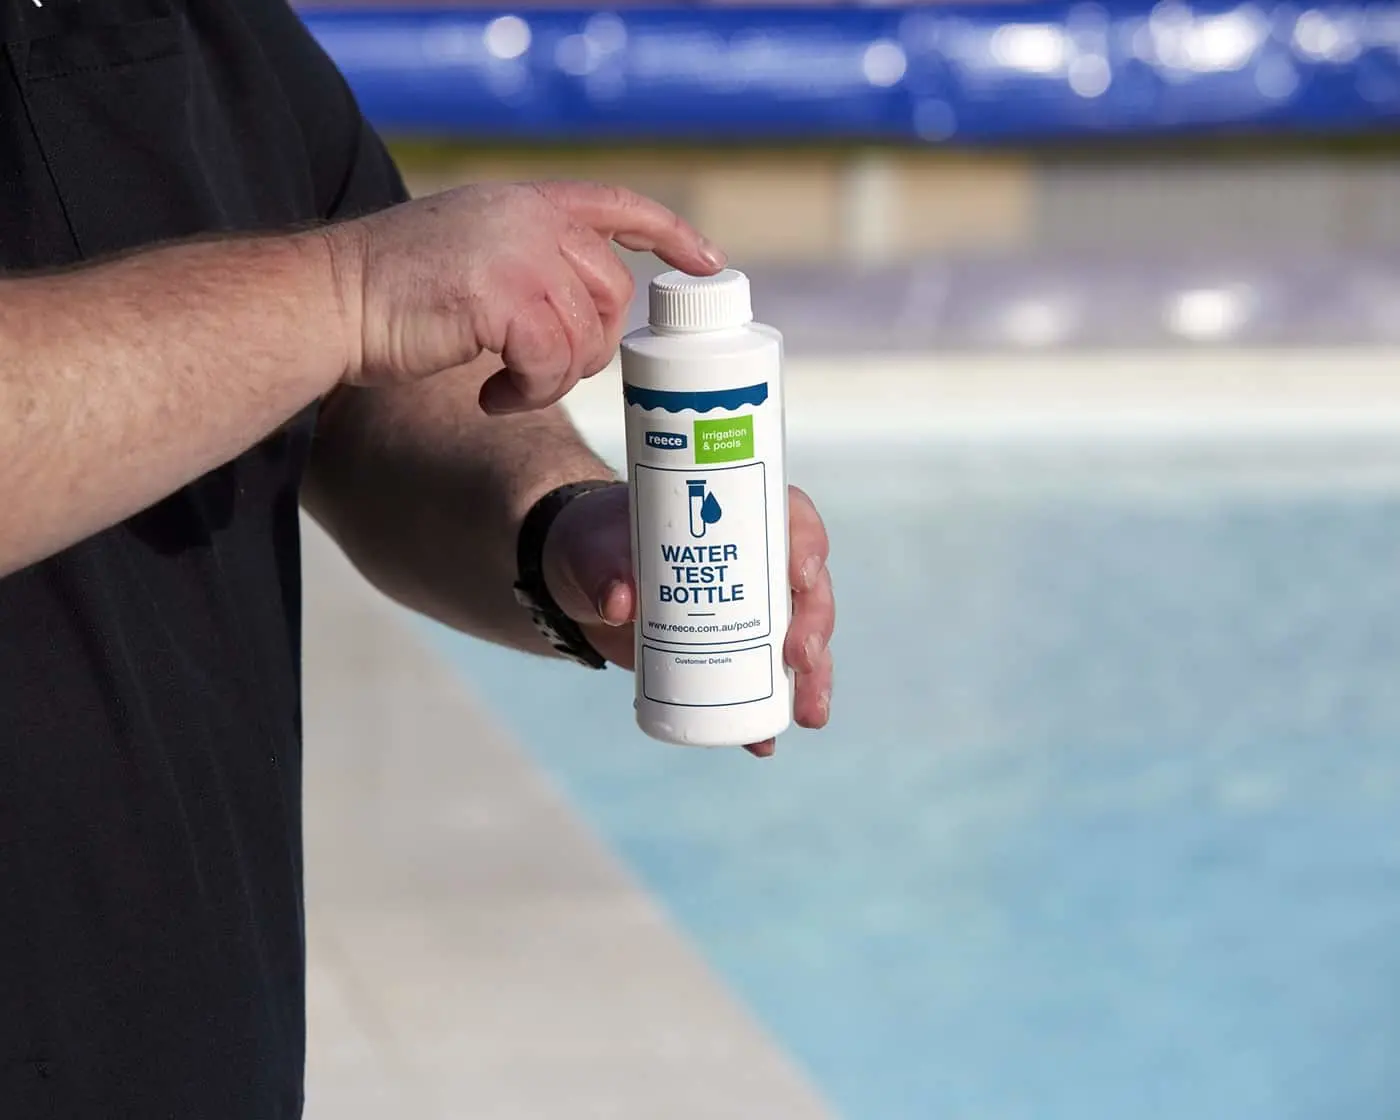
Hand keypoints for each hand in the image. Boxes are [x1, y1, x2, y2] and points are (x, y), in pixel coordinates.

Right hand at [325, 181, 724, 408]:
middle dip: (592, 344)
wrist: (329, 302)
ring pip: (585, 334)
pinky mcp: (504, 297)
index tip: (707, 261)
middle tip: (544, 370)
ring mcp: (519, 254)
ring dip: (552, 377)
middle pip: (611, 292)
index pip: (617, 204)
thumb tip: (584, 308)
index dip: (669, 232)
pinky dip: (529, 393)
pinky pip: (553, 362)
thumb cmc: (391, 293)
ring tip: (508, 386)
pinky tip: (493, 397)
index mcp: (524, 203)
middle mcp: (529, 218)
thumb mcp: (471, 249)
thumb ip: (529, 257)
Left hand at [542, 483, 833, 756]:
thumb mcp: (595, 550)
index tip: (800, 576)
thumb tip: (619, 604)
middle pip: (808, 592)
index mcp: (739, 519)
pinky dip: (765, 716)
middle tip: (798, 657)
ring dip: (812, 680)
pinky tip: (764, 742)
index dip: (809, 546)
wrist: (581, 582)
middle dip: (815, 627)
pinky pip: (761, 686)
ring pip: (799, 644)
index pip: (792, 522)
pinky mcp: (730, 655)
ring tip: (806, 714)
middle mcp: (758, 565)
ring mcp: (750, 615)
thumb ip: (604, 569)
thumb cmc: (597, 545)